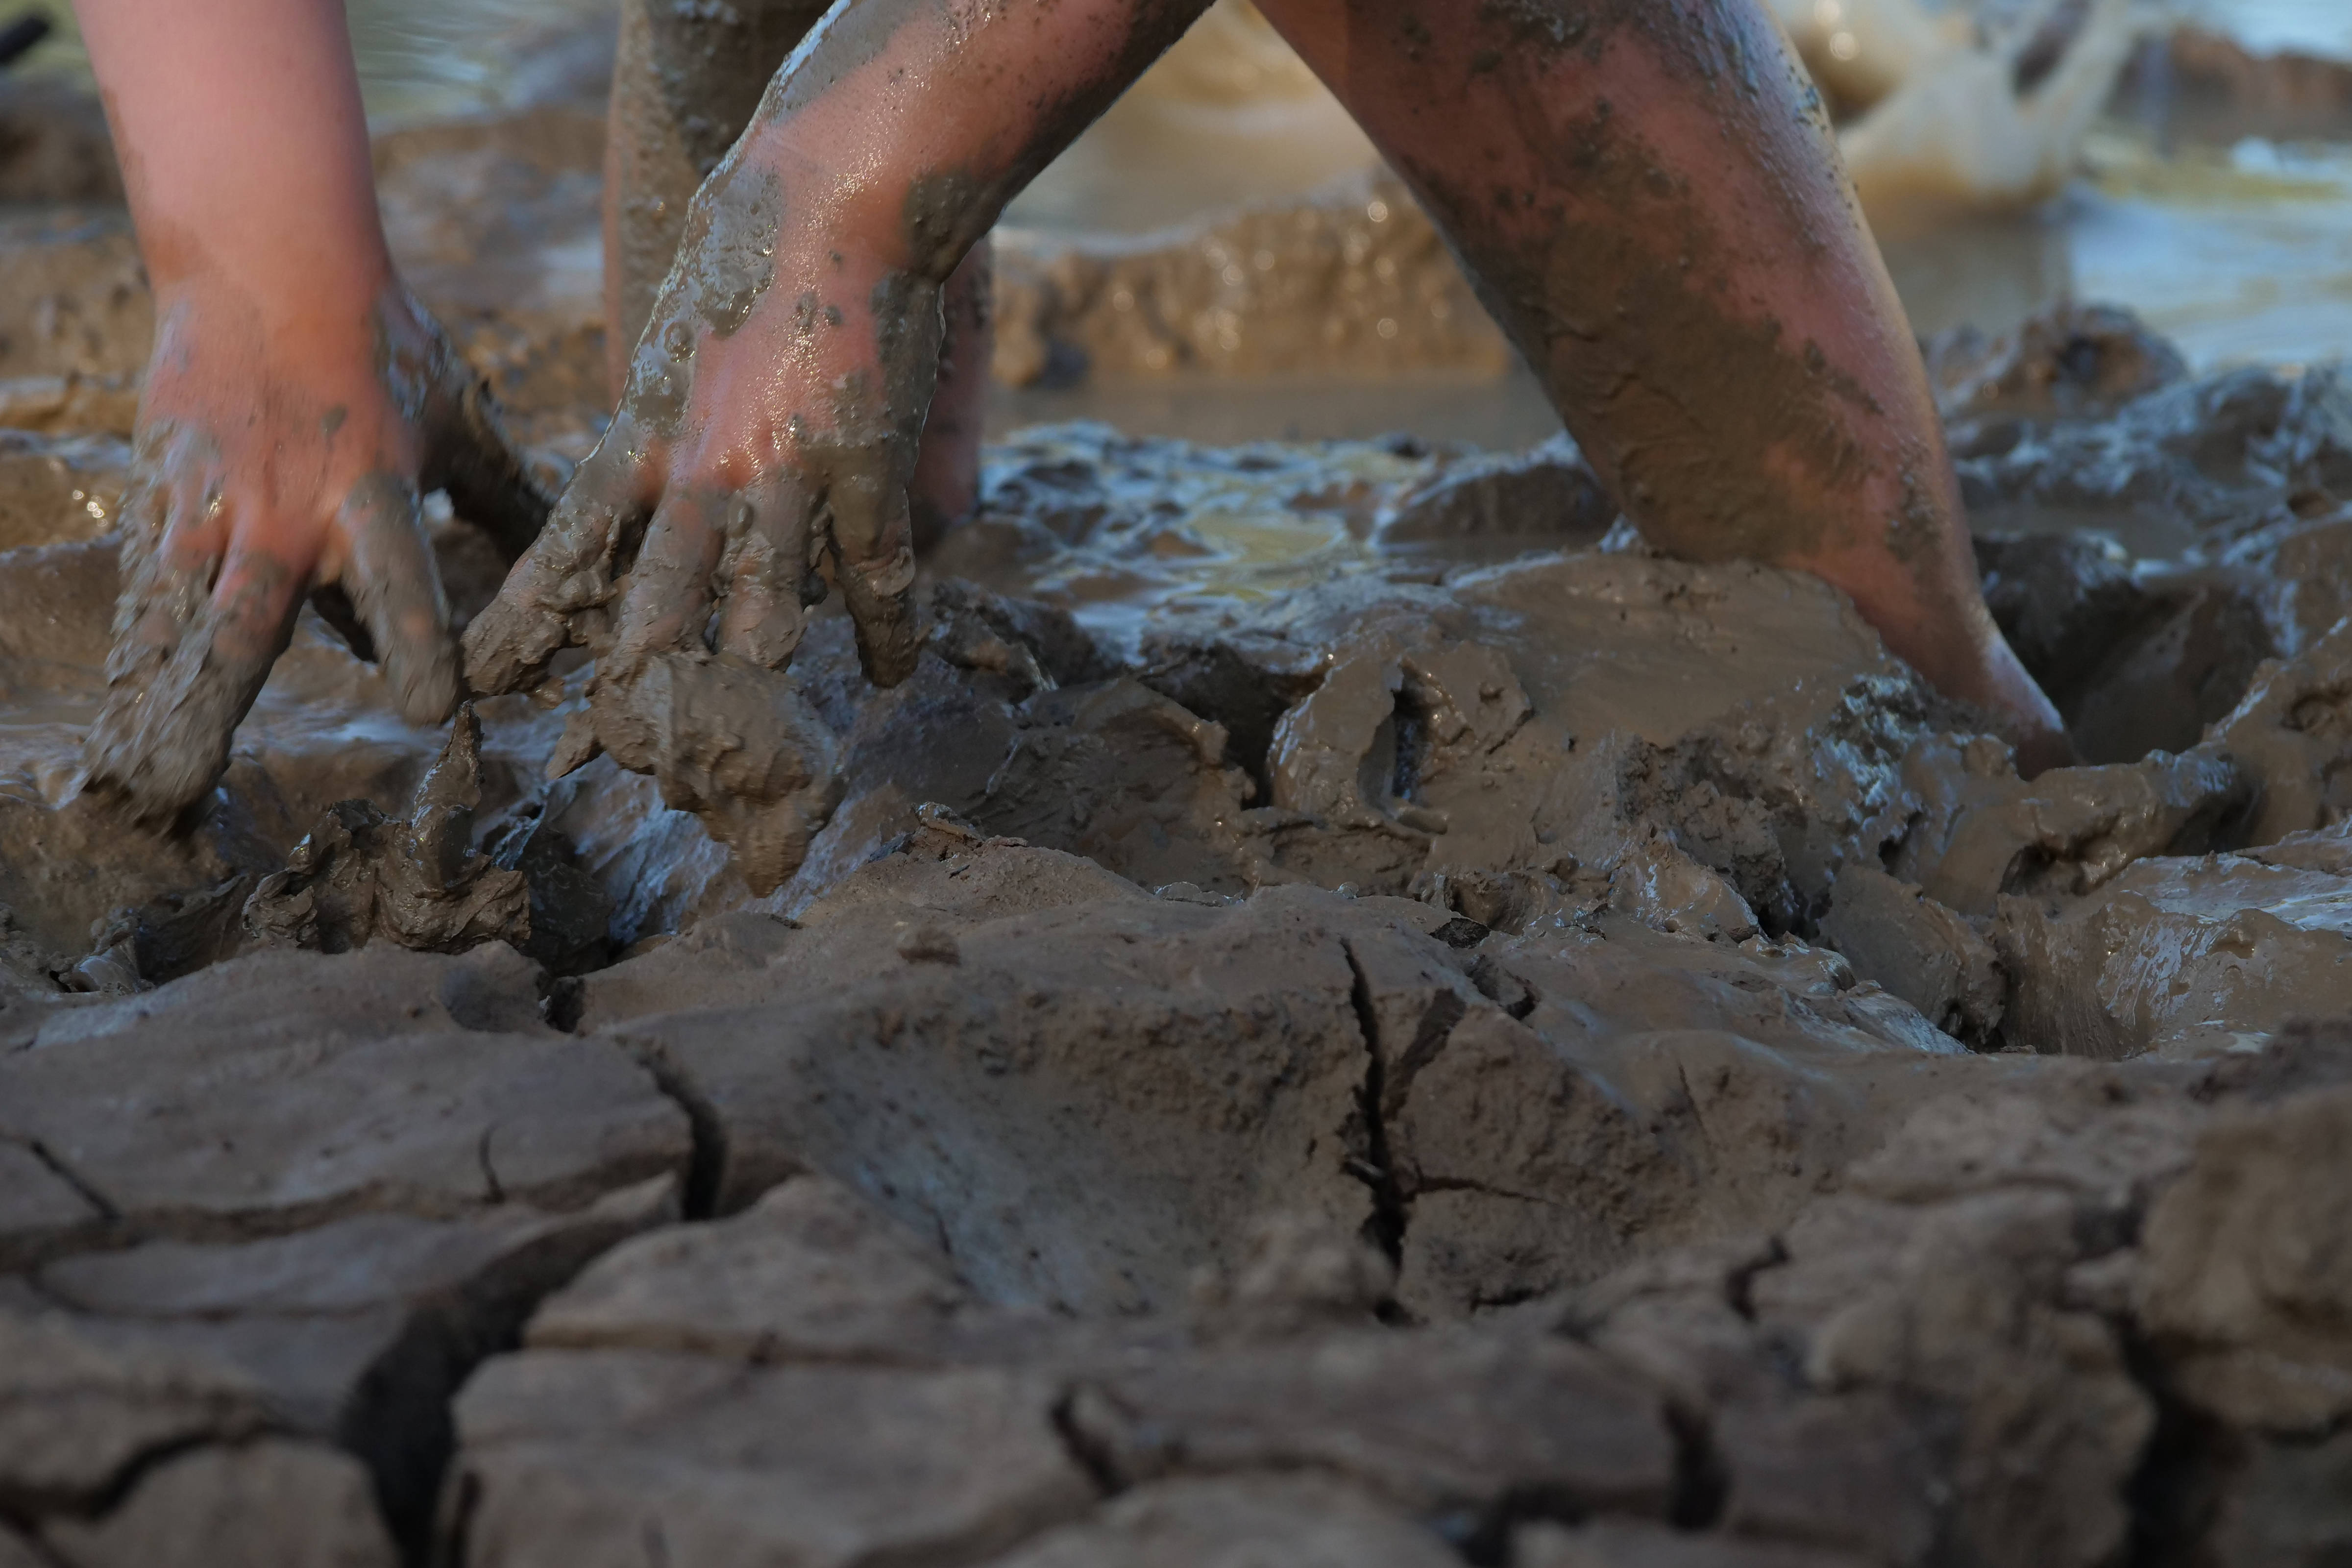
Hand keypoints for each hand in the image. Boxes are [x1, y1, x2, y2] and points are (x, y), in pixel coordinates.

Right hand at [83, 283, 547, 819]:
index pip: (402, 581)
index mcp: (375, 492)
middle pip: (245, 622)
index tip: (433, 711)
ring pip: (174, 619)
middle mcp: (284, 513)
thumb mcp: (462, 418)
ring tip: (129, 778)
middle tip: (186, 782)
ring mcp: (210, 508)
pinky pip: (143, 587)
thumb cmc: (385, 347)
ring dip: (152, 697)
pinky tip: (118, 717)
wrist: (266, 261)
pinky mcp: (158, 497)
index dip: (417, 642)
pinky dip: (133, 651)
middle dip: (213, 703)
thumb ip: (509, 500)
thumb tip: (585, 559)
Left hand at [463, 156, 931, 891]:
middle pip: (657, 600)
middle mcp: (701, 469)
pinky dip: (887, 631)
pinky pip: (876, 574)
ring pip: (766, 603)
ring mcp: (786, 474)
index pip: (566, 551)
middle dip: (636, 682)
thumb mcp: (669, 351)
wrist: (832, 200)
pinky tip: (889, 675)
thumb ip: (659, 431)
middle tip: (618, 748)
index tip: (481, 684)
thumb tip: (655, 494)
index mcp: (641, 437)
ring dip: (759, 668)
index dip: (525, 624)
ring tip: (754, 734)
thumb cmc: (746, 260)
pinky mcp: (865, 468)